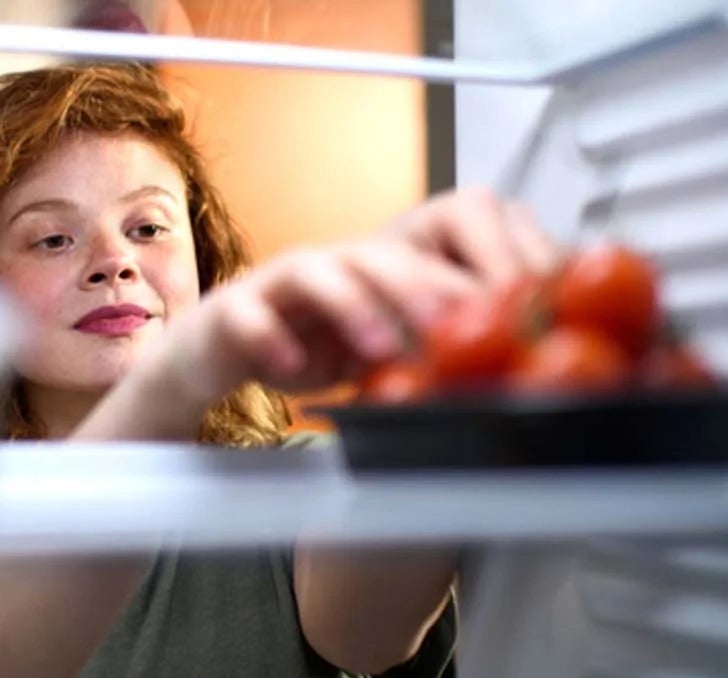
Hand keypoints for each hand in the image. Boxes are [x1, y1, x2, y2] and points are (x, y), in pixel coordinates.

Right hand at [151, 188, 563, 406]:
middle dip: (422, 286)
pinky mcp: (234, 310)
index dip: (466, 273)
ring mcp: (278, 284)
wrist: (217, 354)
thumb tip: (504, 370)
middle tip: (458, 323)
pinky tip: (292, 366)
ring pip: (315, 273)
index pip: (427, 256)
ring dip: (351, 306)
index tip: (510, 310)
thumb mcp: (377, 351)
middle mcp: (329, 265)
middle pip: (378, 255)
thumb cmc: (305, 346)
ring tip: (378, 347)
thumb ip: (425, 349)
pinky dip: (269, 338)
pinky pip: (249, 316)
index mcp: (372, 269)